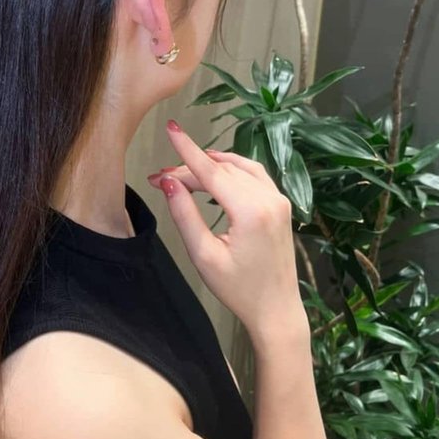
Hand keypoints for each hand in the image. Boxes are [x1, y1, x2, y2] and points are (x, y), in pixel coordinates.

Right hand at [148, 120, 307, 343]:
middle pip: (221, 170)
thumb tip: (168, 183)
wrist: (276, 310)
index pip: (211, 172)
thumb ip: (185, 215)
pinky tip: (215, 169)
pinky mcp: (280, 205)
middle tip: (159, 178)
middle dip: (188, 169)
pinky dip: (231, 168)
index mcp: (251, 212)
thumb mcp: (203, 255)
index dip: (186, 150)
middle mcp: (269, 199)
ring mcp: (278, 200)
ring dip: (209, 166)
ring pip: (237, 168)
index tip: (170, 128)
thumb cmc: (239, 290)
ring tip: (181, 173)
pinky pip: (253, 174)